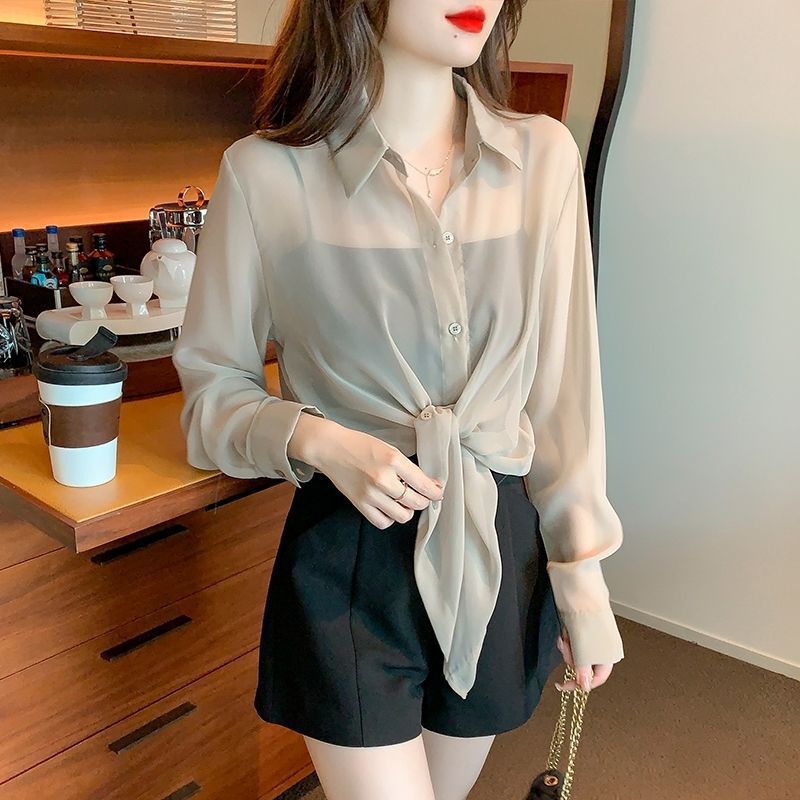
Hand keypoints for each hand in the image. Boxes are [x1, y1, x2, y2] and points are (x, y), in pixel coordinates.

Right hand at [295, 417, 444, 528]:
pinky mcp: (360, 504)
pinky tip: (388, 507)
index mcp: (393, 460)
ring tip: (403, 501)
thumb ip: (408, 468)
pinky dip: (390, 518)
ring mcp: (371, 494)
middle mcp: (383, 479)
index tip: (437, 492)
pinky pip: (383, 522)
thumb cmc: (360, 445)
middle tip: (421, 496)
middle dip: (424, 501)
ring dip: (408, 510)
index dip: (435, 492)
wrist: (331, 448)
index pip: (423, 484)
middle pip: (416, 502)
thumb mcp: (389, 449)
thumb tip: (428, 484)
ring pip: (403, 516)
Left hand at [554, 627, 613, 692]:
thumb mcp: (584, 654)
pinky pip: (571, 641)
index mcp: (610, 656)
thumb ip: (583, 673)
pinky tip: (565, 632)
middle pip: (582, 666)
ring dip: (567, 648)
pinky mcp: (580, 628)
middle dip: (571, 659)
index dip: (581, 684)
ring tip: (567, 637)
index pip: (596, 678)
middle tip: (568, 650)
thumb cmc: (588, 622)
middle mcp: (602, 648)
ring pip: (575, 653)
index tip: (565, 685)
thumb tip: (585, 687)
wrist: (579, 595)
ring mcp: (590, 637)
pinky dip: (566, 639)